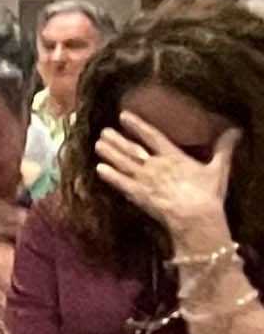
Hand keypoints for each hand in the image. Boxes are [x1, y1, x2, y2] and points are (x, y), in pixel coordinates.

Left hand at [97, 115, 241, 262]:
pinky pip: (120, 183)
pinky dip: (109, 176)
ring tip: (97, 144)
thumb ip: (224, 149)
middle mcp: (155, 165)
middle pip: (132, 149)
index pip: (152, 136)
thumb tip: (236, 130)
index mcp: (173, 157)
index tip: (123, 116)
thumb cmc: (208, 194)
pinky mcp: (137, 195)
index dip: (137, 125)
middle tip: (103, 130)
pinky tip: (99, 169)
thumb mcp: (218, 169)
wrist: (194, 217)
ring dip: (110, 153)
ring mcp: (144, 180)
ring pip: (123, 163)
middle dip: (117, 140)